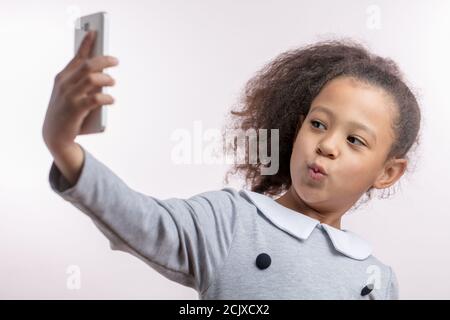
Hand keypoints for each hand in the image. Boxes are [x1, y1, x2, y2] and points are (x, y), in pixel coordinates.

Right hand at [42, 30, 118, 151]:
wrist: (55, 136)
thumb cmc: (67, 112)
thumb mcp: (72, 94)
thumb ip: (84, 84)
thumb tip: (104, 76)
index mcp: (63, 78)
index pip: (77, 57)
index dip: (86, 44)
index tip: (95, 32)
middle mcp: (64, 84)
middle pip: (88, 65)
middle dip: (104, 60)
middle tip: (115, 61)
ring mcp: (69, 96)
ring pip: (92, 78)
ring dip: (106, 79)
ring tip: (113, 82)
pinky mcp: (75, 109)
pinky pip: (95, 99)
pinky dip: (106, 98)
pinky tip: (111, 99)